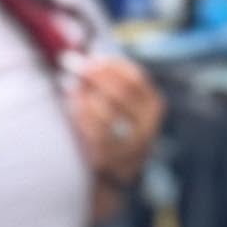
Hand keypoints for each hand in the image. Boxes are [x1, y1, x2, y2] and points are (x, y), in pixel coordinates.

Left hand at [68, 55, 165, 187]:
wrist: (113, 174)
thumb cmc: (112, 128)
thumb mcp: (117, 102)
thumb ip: (103, 78)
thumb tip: (74, 52)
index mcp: (154, 107)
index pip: (135, 78)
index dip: (110, 65)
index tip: (91, 58)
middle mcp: (149, 127)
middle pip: (121, 92)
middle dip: (95, 77)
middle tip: (75, 68)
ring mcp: (133, 147)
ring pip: (106, 112)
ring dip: (84, 97)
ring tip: (72, 90)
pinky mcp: (113, 161)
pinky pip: (92, 132)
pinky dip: (79, 117)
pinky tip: (72, 109)